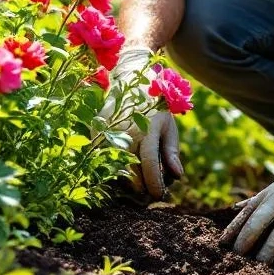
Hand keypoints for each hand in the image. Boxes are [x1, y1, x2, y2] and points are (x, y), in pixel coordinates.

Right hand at [98, 46, 183, 198]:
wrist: (130, 79)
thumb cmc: (155, 106)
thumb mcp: (169, 126)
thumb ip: (172, 152)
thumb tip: (177, 177)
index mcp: (146, 129)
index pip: (149, 164)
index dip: (154, 184)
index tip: (158, 195)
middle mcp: (125, 132)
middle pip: (130, 171)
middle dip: (140, 186)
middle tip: (149, 192)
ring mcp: (108, 132)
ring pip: (114, 167)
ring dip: (126, 179)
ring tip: (138, 180)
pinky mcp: (96, 133)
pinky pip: (104, 157)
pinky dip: (114, 166)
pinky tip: (123, 166)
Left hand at [219, 133, 273, 265]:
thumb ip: (257, 199)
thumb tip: (234, 209)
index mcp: (270, 193)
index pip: (247, 213)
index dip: (233, 229)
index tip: (222, 244)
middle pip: (259, 223)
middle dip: (247, 242)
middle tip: (239, 260)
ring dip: (269, 252)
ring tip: (262, 266)